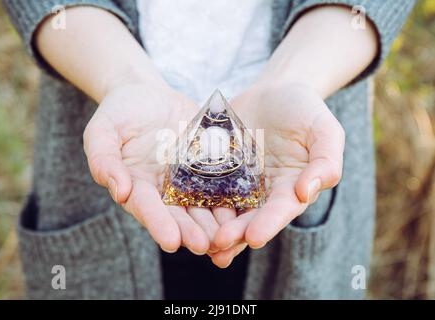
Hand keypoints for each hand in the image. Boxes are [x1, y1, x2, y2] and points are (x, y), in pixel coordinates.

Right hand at [83, 83, 226, 253]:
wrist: (147, 95)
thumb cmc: (120, 112)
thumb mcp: (102, 131)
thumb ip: (104, 160)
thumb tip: (119, 191)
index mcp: (137, 185)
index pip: (146, 207)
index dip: (158, 224)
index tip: (171, 242)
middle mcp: (163, 189)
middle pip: (177, 214)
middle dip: (190, 231)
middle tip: (205, 246)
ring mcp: (187, 179)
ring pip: (202, 205)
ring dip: (214, 223)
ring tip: (228, 236)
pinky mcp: (207, 165)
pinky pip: (220, 182)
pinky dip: (231, 197)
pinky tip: (244, 208)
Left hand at [210, 82, 344, 266]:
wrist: (275, 91)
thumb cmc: (304, 111)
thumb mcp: (324, 131)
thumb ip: (325, 161)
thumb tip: (306, 192)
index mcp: (289, 188)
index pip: (280, 210)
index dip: (268, 224)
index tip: (254, 238)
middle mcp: (262, 192)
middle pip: (248, 217)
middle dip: (235, 232)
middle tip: (218, 244)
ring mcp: (236, 181)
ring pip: (223, 208)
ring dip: (211, 226)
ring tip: (198, 242)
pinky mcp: (216, 168)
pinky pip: (203, 184)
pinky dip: (193, 198)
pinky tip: (180, 210)